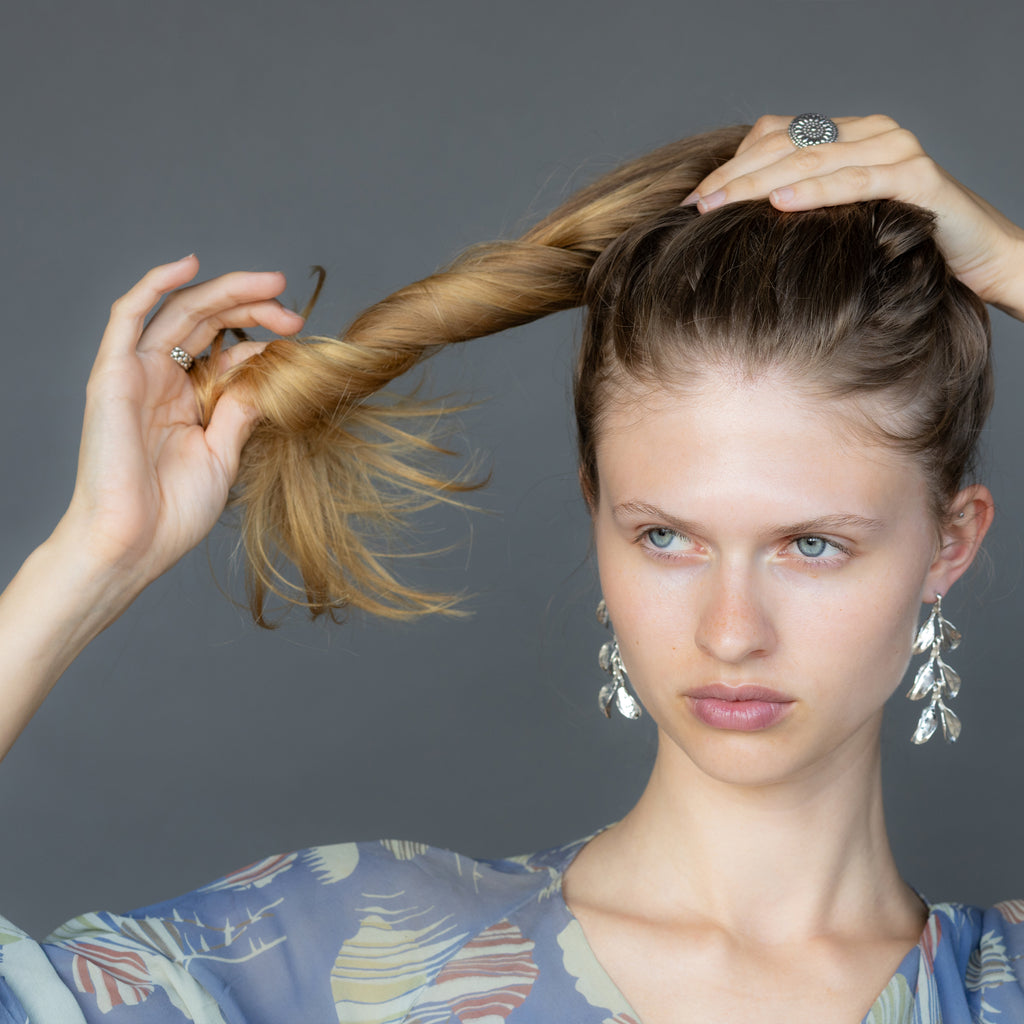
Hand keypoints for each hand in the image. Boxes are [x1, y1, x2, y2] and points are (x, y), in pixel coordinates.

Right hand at [58, 256, 305, 592]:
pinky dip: (154, 284)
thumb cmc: (173, 510)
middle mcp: (161, 381)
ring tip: (269, 283)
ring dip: (225, 291)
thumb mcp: (224, 452)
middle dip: (252, 306)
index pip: (227, 350)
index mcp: (188, 401)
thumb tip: (269, 371)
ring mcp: (136, 374)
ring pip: (180, 310)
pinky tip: (190, 264)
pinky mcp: (112, 374)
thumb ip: (241, 408)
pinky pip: (127, 316)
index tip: (301, 336)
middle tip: (290, 303)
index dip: (263, 337)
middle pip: (209, 322)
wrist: (132, 543)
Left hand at [686, 115, 1023, 317]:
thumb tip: (734, 228)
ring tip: (718, 205)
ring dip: (758, 183)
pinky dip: (814, 191)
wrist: (981, 261)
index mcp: (847, 136)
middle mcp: (871, 132)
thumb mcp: (840, 226)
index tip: (690, 202)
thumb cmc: (902, 247)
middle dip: (733, 177)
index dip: (730, 166)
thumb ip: (800, 211)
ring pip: (811, 159)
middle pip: (785, 147)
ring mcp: (895, 149)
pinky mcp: (917, 176)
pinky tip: (778, 203)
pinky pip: (855, 180)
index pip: (774, 138)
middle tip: (694, 207)